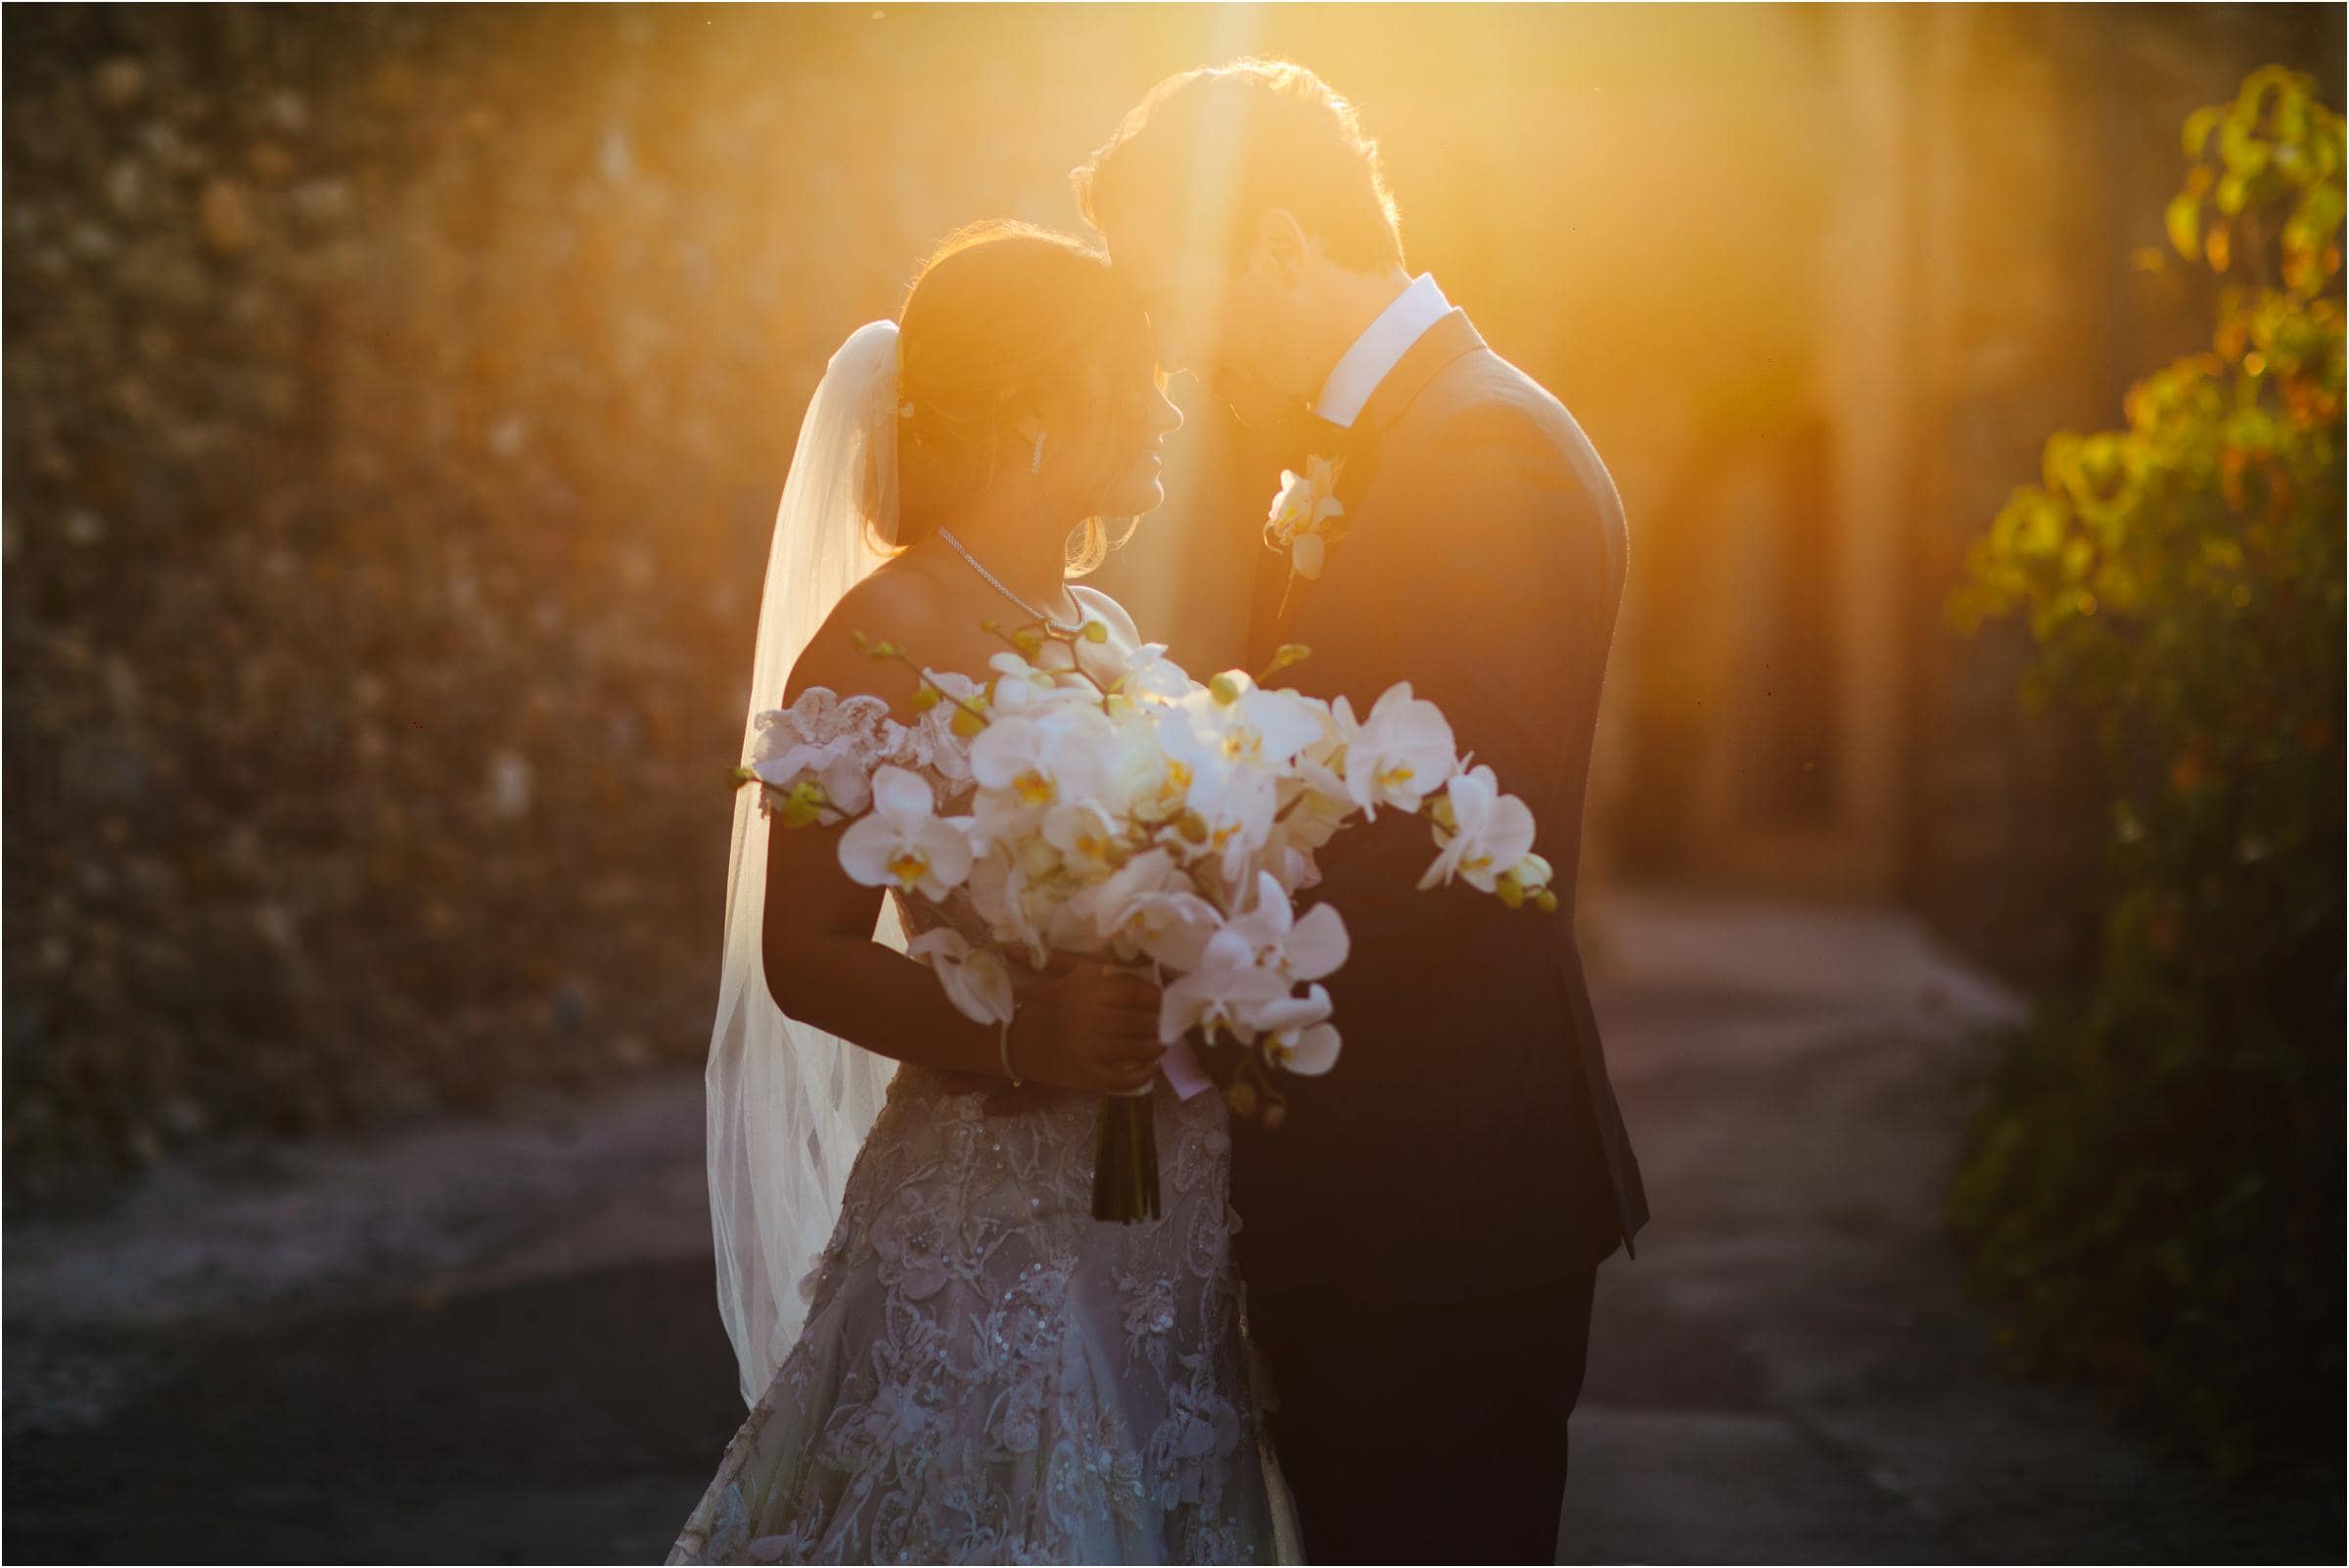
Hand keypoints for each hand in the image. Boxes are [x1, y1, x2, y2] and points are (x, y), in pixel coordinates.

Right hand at [998, 953, 1162, 1096]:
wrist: (1019, 1041)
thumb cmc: (1053, 1005)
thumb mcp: (1071, 975)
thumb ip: (1103, 963)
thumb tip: (1141, 954)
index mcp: (1089, 988)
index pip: (1136, 991)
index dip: (1156, 998)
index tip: (1163, 1003)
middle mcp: (1091, 1017)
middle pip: (1141, 1021)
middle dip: (1159, 1025)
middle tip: (1167, 1027)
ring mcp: (1089, 1047)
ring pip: (1137, 1048)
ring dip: (1156, 1048)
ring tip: (1162, 1045)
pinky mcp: (1086, 1074)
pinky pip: (1124, 1078)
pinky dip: (1143, 1075)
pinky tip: (1149, 1068)